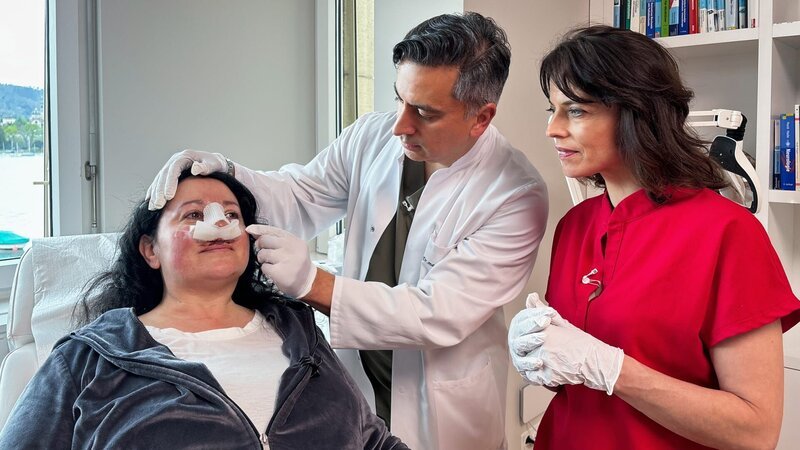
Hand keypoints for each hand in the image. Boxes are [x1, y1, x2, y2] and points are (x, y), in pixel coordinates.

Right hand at [146, 150, 229, 209]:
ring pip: (159, 180)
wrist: (215, 163)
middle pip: (164, 175)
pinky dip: (154, 192)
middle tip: (158, 205)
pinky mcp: (170, 174)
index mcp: (185, 157)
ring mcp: (171, 167)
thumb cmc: (216, 164)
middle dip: (160, 191)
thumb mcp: (214, 164)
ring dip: (155, 193)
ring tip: (153, 207)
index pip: (174, 169)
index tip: (169, 196)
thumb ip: (206, 166)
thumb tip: (195, 168)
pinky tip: (150, 202)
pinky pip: (159, 183)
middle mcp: (175, 161)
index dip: (170, 183)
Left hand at [246, 224, 316, 298]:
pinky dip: (266, 270)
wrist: (307, 282)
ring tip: (271, 263)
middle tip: (265, 253)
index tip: (249, 230)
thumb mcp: (290, 247)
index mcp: (293, 239)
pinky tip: (274, 271)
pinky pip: (264, 267)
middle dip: (260, 246)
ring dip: (263, 259)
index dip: (258, 229)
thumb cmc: (296, 263)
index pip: (271, 230)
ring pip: (262, 253)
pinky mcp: (281, 272)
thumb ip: (275, 239)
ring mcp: (286, 260)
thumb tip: (253, 231)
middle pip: (264, 240)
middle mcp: (291, 247)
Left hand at [509, 305, 623, 394]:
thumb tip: (530, 298)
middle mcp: (542, 343)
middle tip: (539, 354)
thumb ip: (542, 311)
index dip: (527, 338)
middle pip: (523, 349)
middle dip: (528, 352)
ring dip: (530, 365)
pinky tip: (546, 371)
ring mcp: (544, 360)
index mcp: (544, 329)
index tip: (534, 342)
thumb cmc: (581, 343)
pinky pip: (533, 377)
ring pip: (526, 364)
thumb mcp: (561, 323)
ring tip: (544, 363)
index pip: (524, 332)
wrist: (595, 361)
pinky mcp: (548, 375)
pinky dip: (536, 376)